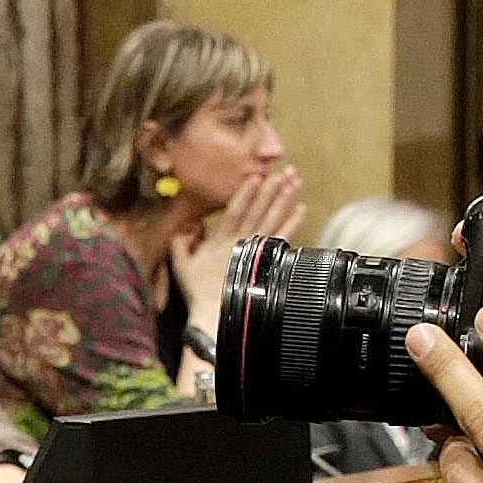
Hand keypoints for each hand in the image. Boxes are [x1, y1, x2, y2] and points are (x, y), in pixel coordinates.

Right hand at [170, 165, 305, 317]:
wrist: (215, 312)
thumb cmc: (199, 292)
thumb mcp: (182, 265)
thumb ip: (181, 243)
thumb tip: (186, 226)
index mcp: (220, 239)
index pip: (234, 209)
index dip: (246, 192)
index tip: (256, 176)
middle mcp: (240, 240)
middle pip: (258, 209)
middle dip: (271, 188)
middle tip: (283, 171)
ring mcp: (255, 250)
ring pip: (272, 218)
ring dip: (284, 199)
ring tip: (294, 182)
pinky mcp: (266, 261)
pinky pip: (282, 238)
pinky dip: (293, 223)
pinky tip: (301, 210)